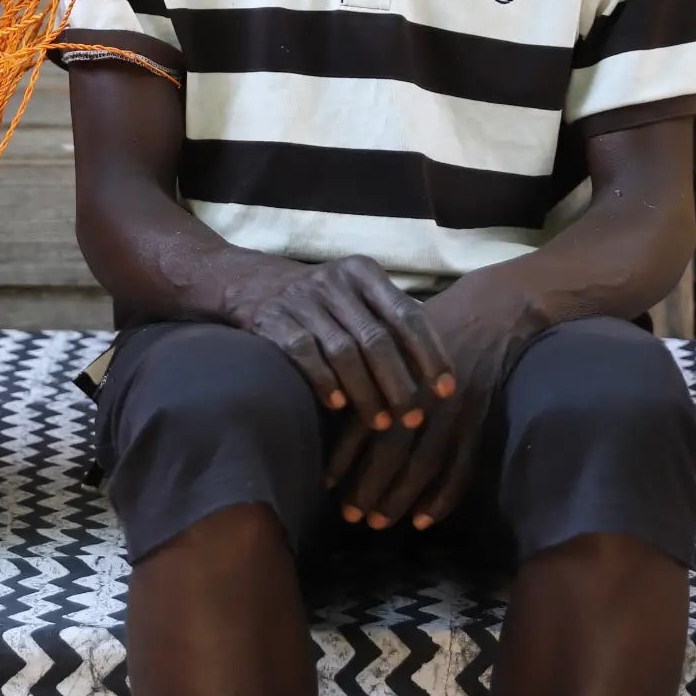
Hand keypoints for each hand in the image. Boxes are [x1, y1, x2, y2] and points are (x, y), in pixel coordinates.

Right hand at [231, 254, 455, 432]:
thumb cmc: (321, 300)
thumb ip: (389, 320)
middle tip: (414, 418)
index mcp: (363, 272)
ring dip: (366, 393)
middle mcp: (335, 281)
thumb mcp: (355, 294)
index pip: (407, 314)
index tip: (447, 389)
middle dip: (400, 384)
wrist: (249, 282)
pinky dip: (325, 383)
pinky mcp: (274, 319)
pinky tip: (339, 406)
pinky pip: (305, 355)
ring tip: (381, 423)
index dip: (431, 354)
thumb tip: (438, 371)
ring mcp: (302, 299)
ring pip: (344, 353)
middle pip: (377, 339)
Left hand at [326, 276, 537, 528]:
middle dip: (368, 486)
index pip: (363, 421)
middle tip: (349, 515)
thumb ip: (363, 370)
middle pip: (392, 449)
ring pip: (424, 464)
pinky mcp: (480, 424)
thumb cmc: (430, 328)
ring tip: (378, 522)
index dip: (343, 457)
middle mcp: (424, 394)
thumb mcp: (393, 338)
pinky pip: (461, 469)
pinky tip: (422, 520)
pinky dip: (442, 499)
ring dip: (399, 499)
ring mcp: (455, 411)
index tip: (325, 485)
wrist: (492, 313)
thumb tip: (324, 403)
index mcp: (396, 372)